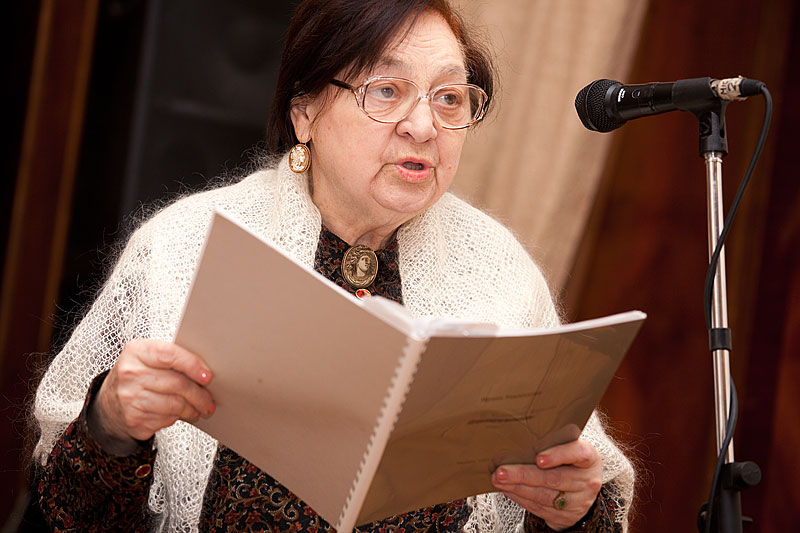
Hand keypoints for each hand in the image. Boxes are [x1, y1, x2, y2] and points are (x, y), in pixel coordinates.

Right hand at [88, 339, 214, 453]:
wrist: (109, 403)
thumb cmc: (136, 376)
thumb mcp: (148, 358)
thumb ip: (172, 358)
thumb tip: (205, 370)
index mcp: (137, 351)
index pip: (170, 355)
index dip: (193, 365)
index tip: (207, 376)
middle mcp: (130, 373)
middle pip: (177, 383)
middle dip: (199, 394)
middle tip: (208, 399)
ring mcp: (130, 398)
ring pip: (175, 404)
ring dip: (192, 409)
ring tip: (199, 408)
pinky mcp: (134, 419)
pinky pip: (167, 419)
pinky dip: (178, 417)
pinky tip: (180, 414)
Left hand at [491, 439, 601, 530]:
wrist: (583, 488)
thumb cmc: (571, 461)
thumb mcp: (570, 448)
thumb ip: (554, 442)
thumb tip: (520, 437)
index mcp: (590, 459)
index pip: (578, 454)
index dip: (558, 455)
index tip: (538, 458)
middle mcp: (587, 481)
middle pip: (554, 478)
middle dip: (523, 475)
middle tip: (502, 470)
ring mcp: (579, 502)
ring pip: (544, 495)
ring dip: (517, 487)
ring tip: (499, 479)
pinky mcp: (566, 516)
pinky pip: (540, 508)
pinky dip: (521, 498)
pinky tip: (508, 489)